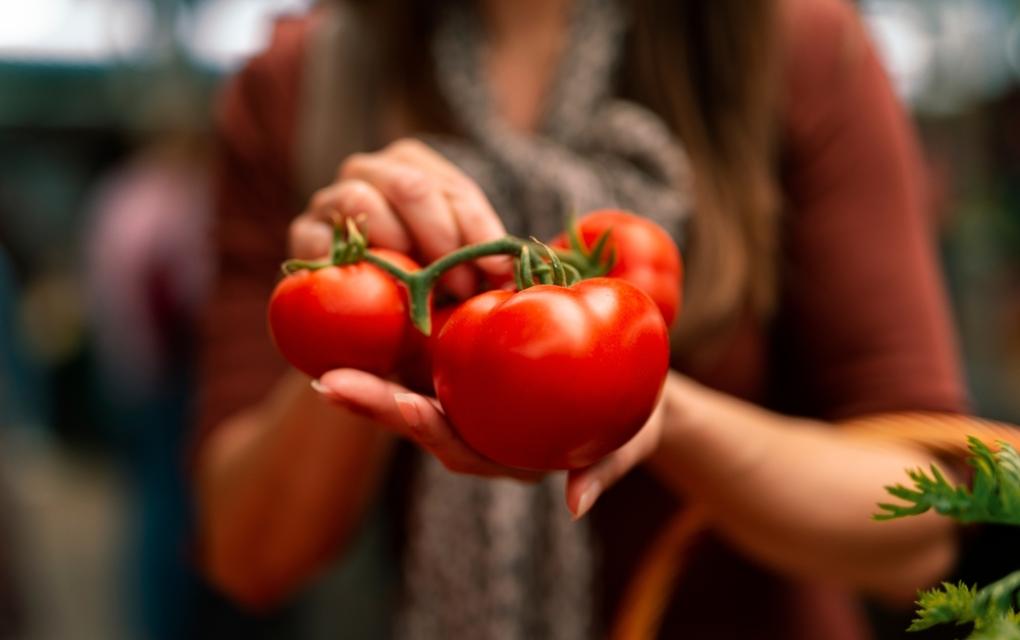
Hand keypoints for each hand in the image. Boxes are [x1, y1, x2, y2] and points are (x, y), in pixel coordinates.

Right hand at [289, 138, 510, 296]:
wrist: (364, 320)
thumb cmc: (424, 286)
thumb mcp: (458, 265)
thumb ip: (481, 259)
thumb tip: (513, 277)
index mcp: (412, 166)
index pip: (453, 190)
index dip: (479, 232)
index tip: (497, 272)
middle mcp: (368, 172)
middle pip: (409, 186)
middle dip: (442, 238)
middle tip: (460, 287)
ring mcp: (329, 200)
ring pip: (359, 201)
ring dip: (396, 246)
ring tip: (416, 286)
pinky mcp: (303, 236)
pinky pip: (317, 240)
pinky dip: (345, 262)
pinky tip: (368, 287)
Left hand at [313, 367, 669, 515]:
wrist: (639, 384)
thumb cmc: (636, 415)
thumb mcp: (631, 440)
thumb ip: (605, 471)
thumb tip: (574, 504)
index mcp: (508, 453)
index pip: (457, 446)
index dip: (424, 429)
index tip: (400, 410)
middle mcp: (481, 430)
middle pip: (419, 420)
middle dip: (373, 405)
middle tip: (328, 383)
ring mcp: (473, 400)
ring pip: (413, 390)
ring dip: (371, 376)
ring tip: (327, 356)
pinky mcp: (474, 369)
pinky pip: (431, 358)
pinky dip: (398, 344)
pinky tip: (367, 312)